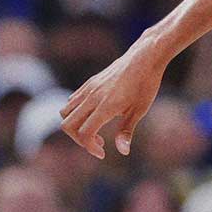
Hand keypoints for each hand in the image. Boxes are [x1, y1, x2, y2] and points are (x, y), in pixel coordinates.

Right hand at [59, 40, 165, 158]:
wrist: (145, 58)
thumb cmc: (146, 84)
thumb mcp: (140, 110)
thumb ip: (126, 131)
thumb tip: (122, 151)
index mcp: (105, 106)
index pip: (84, 133)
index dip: (89, 147)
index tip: (102, 153)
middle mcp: (92, 97)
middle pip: (68, 125)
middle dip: (79, 139)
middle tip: (98, 143)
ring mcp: (88, 89)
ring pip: (66, 112)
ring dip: (75, 126)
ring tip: (95, 129)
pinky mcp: (89, 83)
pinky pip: (72, 101)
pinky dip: (76, 113)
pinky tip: (95, 114)